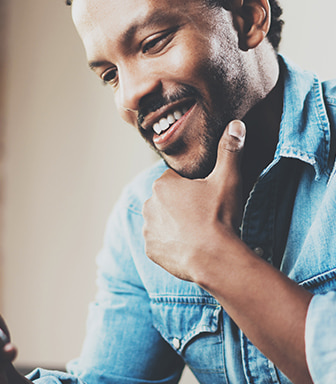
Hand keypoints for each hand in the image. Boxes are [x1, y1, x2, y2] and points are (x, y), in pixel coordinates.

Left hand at [142, 120, 245, 282]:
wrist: (215, 259)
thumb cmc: (219, 217)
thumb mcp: (228, 180)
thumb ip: (230, 150)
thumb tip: (236, 124)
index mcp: (163, 184)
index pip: (177, 179)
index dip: (194, 187)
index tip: (207, 198)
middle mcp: (149, 204)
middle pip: (168, 200)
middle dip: (182, 205)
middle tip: (205, 215)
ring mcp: (148, 229)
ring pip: (163, 220)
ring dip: (175, 224)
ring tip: (198, 232)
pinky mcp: (151, 250)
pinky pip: (160, 242)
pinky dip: (171, 243)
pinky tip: (189, 246)